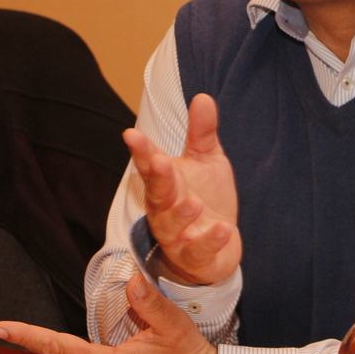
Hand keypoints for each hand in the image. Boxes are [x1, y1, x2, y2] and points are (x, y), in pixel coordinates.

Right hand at [124, 93, 240, 284]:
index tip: (131, 134)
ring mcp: (178, 235)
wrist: (218, 247)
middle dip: (156, 177)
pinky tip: (223, 228)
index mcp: (165, 183)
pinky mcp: (195, 257)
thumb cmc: (206, 198)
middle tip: (158, 161)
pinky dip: (209, 240)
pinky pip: (199, 250)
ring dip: (180, 214)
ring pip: (171, 226)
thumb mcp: (207, 161)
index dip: (141, 150)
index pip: (149, 164)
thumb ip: (202, 132)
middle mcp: (165, 209)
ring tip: (193, 202)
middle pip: (156, 193)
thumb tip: (202, 96)